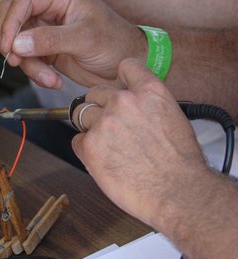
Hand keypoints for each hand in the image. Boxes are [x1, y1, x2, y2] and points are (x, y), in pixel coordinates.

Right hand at [0, 0, 146, 88]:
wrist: (130, 64)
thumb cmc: (116, 43)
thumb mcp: (84, 39)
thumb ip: (50, 39)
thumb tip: (17, 43)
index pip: (22, 2)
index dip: (10, 22)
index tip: (8, 46)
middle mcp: (49, 8)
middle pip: (11, 18)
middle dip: (11, 42)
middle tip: (16, 62)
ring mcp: (46, 28)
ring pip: (17, 42)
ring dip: (27, 63)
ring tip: (48, 79)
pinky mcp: (46, 47)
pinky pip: (27, 57)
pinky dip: (35, 71)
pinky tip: (53, 80)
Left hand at [71, 58, 209, 231]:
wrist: (179, 192)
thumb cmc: (180, 162)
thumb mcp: (173, 116)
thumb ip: (148, 103)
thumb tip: (133, 103)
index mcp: (148, 91)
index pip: (126, 66)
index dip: (121, 79)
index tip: (120, 89)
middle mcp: (124, 101)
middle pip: (95, 92)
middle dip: (101, 108)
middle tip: (113, 129)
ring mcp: (105, 122)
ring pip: (82, 115)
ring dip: (92, 129)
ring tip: (110, 147)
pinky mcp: (91, 146)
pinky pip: (77, 141)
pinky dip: (86, 150)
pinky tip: (105, 160)